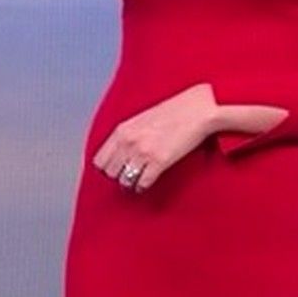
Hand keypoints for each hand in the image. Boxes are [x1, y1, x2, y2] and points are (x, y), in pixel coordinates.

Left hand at [92, 84, 220, 192]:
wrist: (197, 109)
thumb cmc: (173, 112)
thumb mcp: (141, 120)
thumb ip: (127, 135)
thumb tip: (120, 152)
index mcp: (122, 130)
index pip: (99, 160)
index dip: (107, 168)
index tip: (114, 170)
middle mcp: (128, 141)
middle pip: (110, 173)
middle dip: (118, 176)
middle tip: (126, 177)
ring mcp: (143, 152)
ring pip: (124, 181)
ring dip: (130, 184)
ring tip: (136, 182)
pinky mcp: (160, 161)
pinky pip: (142, 183)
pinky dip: (142, 187)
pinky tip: (145, 184)